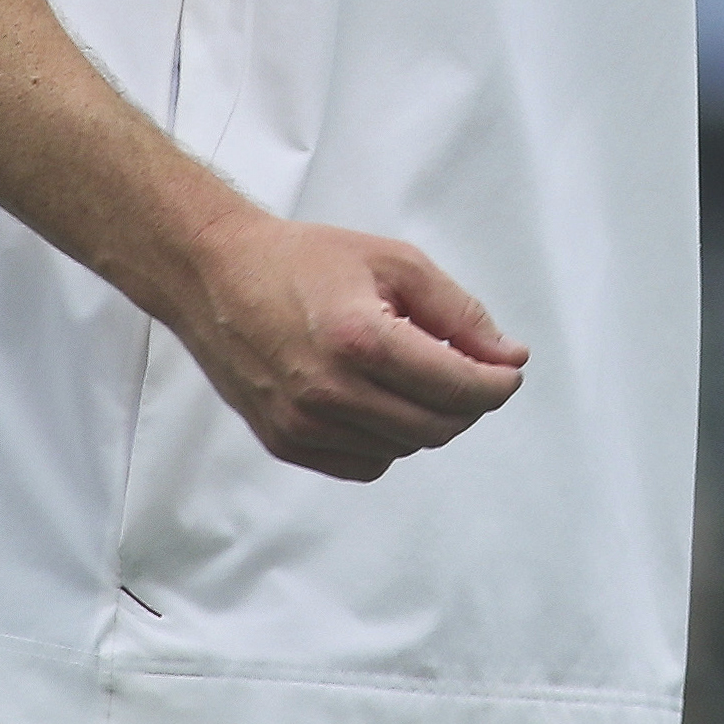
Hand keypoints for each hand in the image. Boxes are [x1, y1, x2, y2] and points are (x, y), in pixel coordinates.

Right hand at [166, 210, 527, 480]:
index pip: (455, 387)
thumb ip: (459, 311)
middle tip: (470, 370)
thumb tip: (507, 357)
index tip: (507, 371)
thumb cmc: (303, 261)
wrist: (216, 276)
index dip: (495, 384)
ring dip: (427, 418)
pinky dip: (388, 438)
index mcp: (359, 338)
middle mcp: (328, 390)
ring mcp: (303, 424)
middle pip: (436, 427)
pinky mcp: (286, 442)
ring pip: (404, 447)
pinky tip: (377, 398)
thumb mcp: (393, 262)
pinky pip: (366, 462)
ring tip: (413, 373)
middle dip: (468, 403)